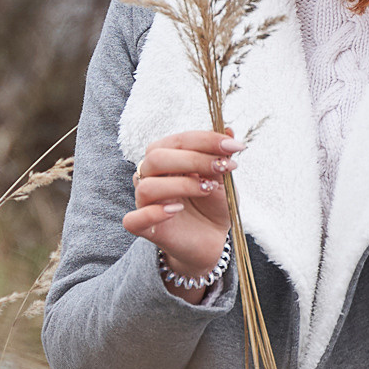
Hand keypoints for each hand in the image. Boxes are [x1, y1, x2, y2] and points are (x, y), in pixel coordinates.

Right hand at [123, 129, 240, 301]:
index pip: (178, 140)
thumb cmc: (213, 205)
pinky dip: (154, 213)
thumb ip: (221, 156)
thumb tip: (229, 129)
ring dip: (181, 185)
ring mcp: (145, 201)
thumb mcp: (223, 179)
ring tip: (207, 188)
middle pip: (157, 158)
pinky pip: (134, 219)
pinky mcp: (143, 227)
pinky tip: (177, 210)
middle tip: (223, 167)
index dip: (205, 140)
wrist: (213, 239)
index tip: (234, 147)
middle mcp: (151, 176)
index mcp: (167, 158)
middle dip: (194, 159)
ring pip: (148, 186)